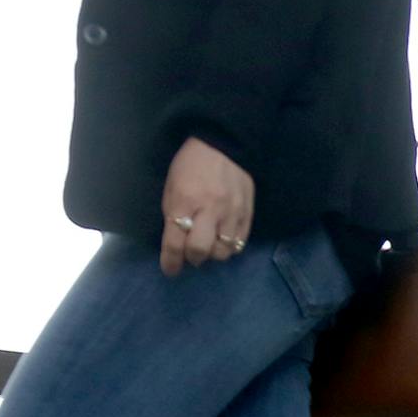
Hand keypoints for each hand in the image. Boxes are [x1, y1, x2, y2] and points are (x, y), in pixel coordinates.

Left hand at [159, 137, 253, 276]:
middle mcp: (209, 210)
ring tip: (209, 245)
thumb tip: (177, 242)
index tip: (170, 270)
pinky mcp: (247, 214)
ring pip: (223, 251)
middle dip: (193, 258)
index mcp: (184, 202)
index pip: (175, 242)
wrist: (223, 146)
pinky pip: (240, 243)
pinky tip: (223, 240)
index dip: (170, 262)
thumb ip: (173, 215)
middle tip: (191, 254)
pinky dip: (229, 247)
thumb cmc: (190, 166)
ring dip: (213, 253)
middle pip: (201, 250)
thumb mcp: (172, 188)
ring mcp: (232, 213)